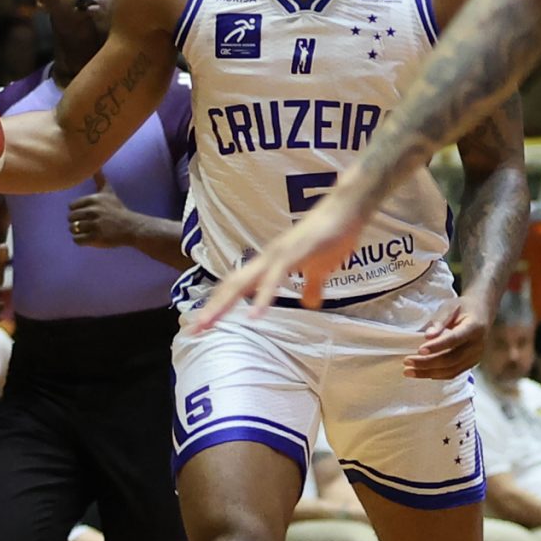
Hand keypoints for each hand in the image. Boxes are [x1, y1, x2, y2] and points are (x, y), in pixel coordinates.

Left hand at [66, 174, 136, 246]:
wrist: (130, 227)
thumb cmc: (117, 209)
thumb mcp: (108, 192)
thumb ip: (100, 179)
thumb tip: (96, 165)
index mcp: (93, 199)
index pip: (71, 206)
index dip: (77, 211)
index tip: (87, 213)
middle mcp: (92, 211)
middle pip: (70, 217)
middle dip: (77, 221)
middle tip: (88, 223)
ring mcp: (93, 225)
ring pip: (72, 228)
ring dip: (78, 231)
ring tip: (88, 231)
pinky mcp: (95, 238)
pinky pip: (77, 240)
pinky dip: (80, 240)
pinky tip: (88, 238)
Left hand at [185, 184, 374, 332]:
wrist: (347, 208)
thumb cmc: (332, 236)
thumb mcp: (321, 269)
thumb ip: (312, 286)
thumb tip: (310, 303)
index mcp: (269, 264)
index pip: (237, 287)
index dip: (219, 305)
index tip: (202, 327)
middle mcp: (266, 259)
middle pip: (231, 286)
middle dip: (211, 309)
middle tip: (192, 331)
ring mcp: (278, 255)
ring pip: (243, 282)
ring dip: (224, 304)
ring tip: (208, 325)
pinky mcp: (294, 253)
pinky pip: (274, 279)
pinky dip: (263, 298)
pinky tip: (255, 316)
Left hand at [403, 296, 491, 379]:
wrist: (481, 313)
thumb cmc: (463, 308)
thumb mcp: (450, 306)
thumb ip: (439, 320)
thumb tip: (428, 336)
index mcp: (474, 327)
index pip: (454, 339)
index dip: (437, 346)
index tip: (419, 350)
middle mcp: (478, 345)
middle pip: (451, 359)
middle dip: (427, 363)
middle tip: (407, 361)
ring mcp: (476, 357)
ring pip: (451, 371)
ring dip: (428, 373)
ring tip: (409, 371)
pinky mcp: (471, 364)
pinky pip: (453, 373)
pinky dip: (436, 375)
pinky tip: (421, 373)